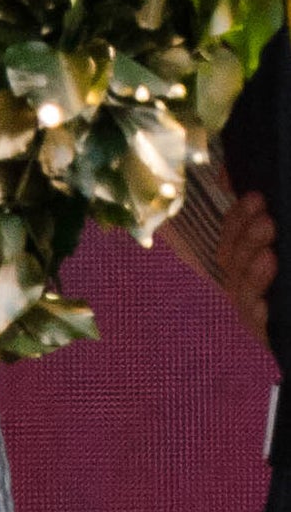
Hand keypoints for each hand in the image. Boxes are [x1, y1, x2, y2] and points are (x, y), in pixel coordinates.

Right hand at [217, 189, 276, 347]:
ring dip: (252, 271)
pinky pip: (256, 325)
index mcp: (250, 259)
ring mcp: (256, 313)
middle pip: (231, 259)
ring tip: (270, 255)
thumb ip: (257, 214)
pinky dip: (257, 312)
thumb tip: (228, 174)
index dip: (239, 216)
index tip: (258, 197)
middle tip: (268, 221)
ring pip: (240, 289)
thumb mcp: (282, 238)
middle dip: (246, 237)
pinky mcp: (271, 337)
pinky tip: (264, 304)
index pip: (232, 234)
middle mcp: (247, 285)